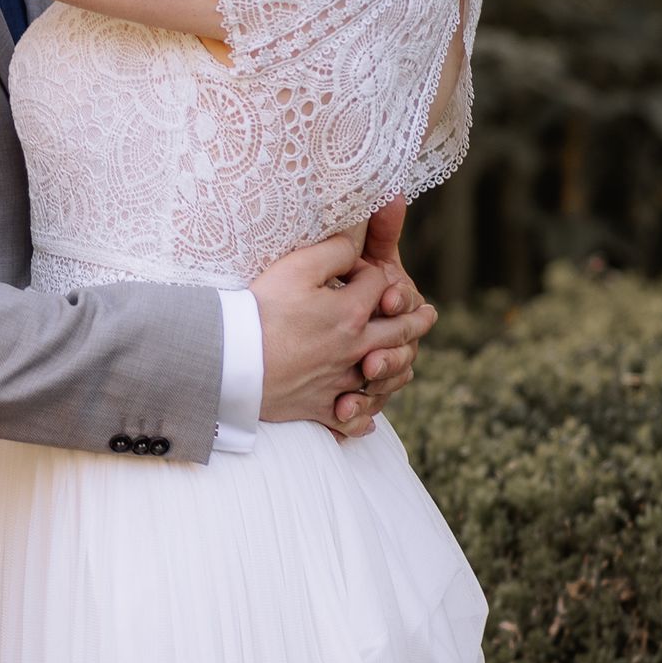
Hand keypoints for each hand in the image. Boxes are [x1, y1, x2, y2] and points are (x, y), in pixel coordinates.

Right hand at [249, 218, 436, 437]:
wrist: (232, 361)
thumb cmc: (261, 309)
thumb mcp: (297, 266)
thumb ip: (334, 250)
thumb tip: (356, 243)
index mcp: (353, 313)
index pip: (379, 285)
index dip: (371, 272)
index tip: (356, 268)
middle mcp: (355, 349)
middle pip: (396, 332)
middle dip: (415, 320)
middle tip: (429, 315)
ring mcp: (340, 381)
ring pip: (382, 378)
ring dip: (399, 368)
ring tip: (407, 363)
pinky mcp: (319, 406)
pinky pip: (348, 418)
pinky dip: (360, 419)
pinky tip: (366, 419)